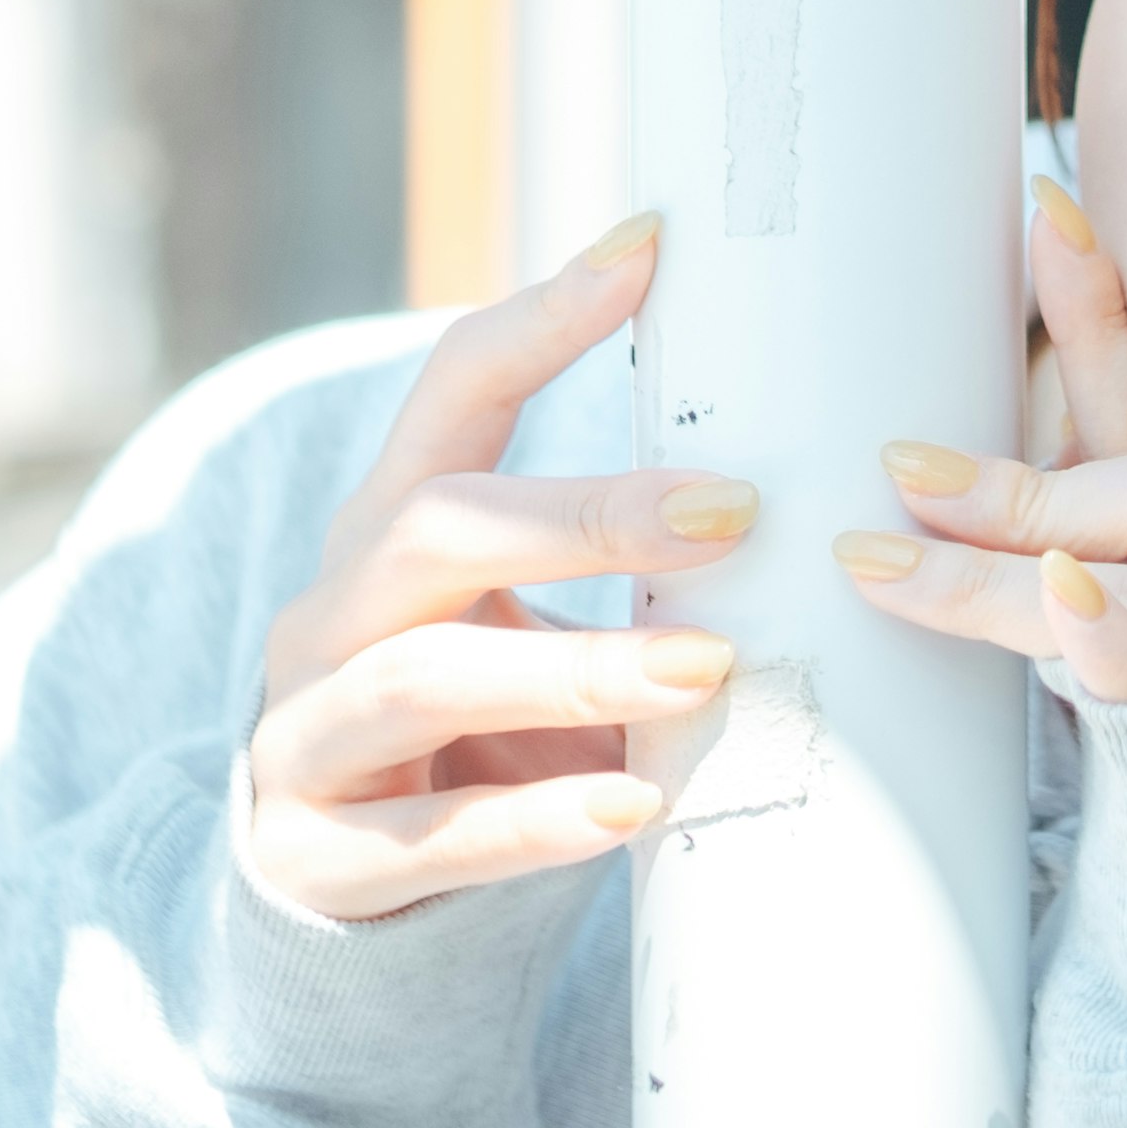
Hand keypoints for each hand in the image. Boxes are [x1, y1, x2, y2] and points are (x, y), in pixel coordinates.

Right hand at [249, 216, 758, 919]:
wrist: (338, 877)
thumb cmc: (474, 716)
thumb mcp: (517, 613)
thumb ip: (623, 558)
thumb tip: (817, 488)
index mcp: (388, 525)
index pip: (452, 388)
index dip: (543, 316)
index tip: (651, 250)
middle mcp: (331, 610)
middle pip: (435, 524)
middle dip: (586, 514)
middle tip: (737, 514)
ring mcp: (309, 732)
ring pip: (423, 676)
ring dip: (574, 669)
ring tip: (705, 670)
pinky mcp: (321, 855)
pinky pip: (430, 835)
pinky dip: (535, 826)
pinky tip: (631, 812)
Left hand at [833, 178, 1126, 704]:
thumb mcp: (1125, 627)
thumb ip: (1065, 542)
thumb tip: (926, 472)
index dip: (1104, 310)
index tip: (1042, 209)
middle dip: (1023, 477)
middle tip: (899, 467)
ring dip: (1005, 550)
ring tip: (881, 556)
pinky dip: (1100, 627)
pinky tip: (1058, 600)